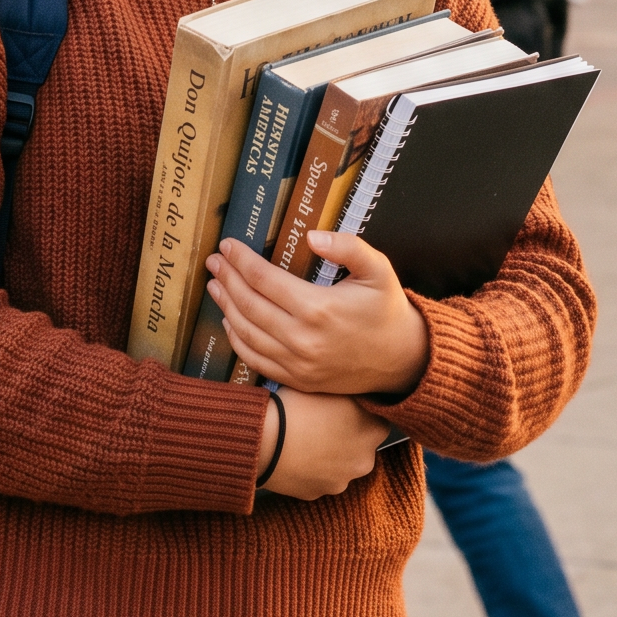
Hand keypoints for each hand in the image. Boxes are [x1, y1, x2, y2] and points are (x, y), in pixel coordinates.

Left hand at [211, 232, 429, 397]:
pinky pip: (256, 360)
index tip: (227, 245)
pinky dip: (237, 340)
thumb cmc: (387, 309)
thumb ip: (347, 247)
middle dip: (227, 279)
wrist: (402, 360)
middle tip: (213, 261)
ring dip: (226, 307)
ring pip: (247, 333)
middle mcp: (302, 339)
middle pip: (249, 305)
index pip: (264, 279)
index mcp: (318, 308)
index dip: (241, 260)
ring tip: (215, 285)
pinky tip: (229, 321)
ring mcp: (298, 364)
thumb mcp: (378, 269)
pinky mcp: (297, 380)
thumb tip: (311, 236)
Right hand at [259, 389, 389, 501]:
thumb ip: (351, 394)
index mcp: (373, 431)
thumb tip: (356, 393)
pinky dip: (310, 469)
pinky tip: (295, 454)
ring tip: (305, 438)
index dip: (362, 412)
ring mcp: (341, 482)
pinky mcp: (317, 494)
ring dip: (329, 455)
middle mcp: (364, 461)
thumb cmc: (297, 407)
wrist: (264, 440)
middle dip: (348, 436)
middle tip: (322, 421)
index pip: (378, 419)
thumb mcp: (330, 387)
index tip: (345, 406)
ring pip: (340, 465)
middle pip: (361, 446)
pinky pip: (318, 478)